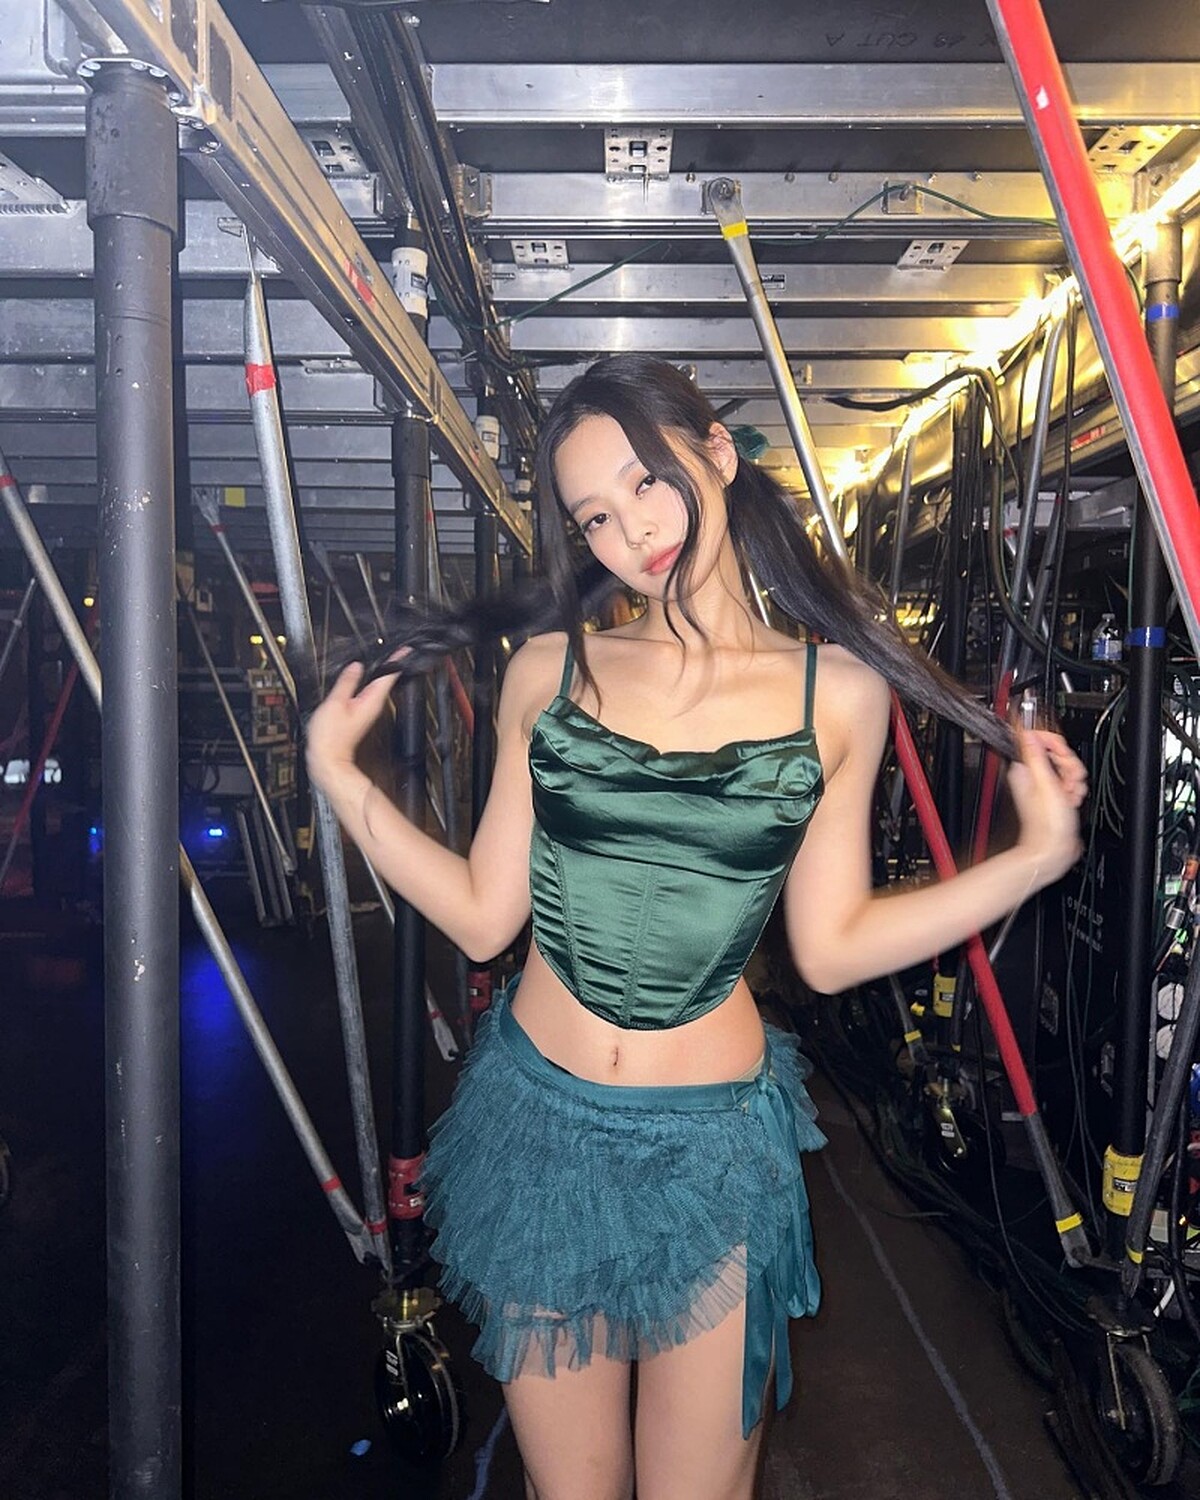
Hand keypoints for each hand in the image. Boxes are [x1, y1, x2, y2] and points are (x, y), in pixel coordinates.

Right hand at [304, 658, 402, 790]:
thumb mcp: (336, 703)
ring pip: (376, 686)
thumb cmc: (331, 736)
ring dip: (380, 672)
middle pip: (386, 680)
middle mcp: (374, 705)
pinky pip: (367, 693)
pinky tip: (365, 677)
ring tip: (386, 658)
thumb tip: (356, 667)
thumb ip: (347, 682)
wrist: (327, 758)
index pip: (390, 676)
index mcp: (372, 700)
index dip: (398, 660)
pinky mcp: (360, 714)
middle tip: (398, 649)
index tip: (407, 650)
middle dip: (392, 664)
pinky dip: (368, 682)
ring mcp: (368, 710)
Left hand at [1007, 729, 1087, 886]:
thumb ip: (1037, 755)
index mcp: (1024, 768)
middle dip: (1069, 765)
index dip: (1055, 743)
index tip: (1062, 754)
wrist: (1053, 849)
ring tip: (1070, 794)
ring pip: (1066, 767)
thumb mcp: (1046, 783)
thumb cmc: (1047, 823)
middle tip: (1068, 780)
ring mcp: (1044, 784)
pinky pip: (1069, 781)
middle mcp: (1032, 774)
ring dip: (1074, 779)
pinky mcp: (1055, 794)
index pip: (1038, 738)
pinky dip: (1074, 789)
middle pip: (1057, 753)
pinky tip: (1072, 800)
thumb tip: (1028, 731)